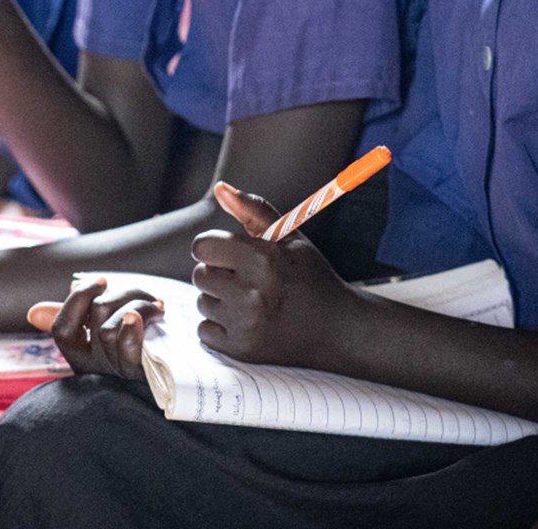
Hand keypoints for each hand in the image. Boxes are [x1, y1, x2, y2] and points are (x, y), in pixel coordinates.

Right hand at [28, 276, 159, 379]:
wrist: (177, 387)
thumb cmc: (139, 356)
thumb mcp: (106, 339)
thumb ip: (77, 320)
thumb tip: (34, 312)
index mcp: (82, 357)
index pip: (62, 328)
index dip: (78, 299)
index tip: (102, 281)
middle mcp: (94, 368)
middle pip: (95, 316)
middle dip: (121, 293)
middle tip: (143, 293)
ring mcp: (115, 375)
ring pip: (110, 327)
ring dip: (137, 304)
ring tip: (157, 305)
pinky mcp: (140, 378)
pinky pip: (128, 349)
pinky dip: (136, 325)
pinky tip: (152, 312)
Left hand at [188, 182, 356, 368]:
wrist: (337, 328)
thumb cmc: (309, 276)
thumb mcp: (288, 237)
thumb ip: (252, 210)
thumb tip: (220, 188)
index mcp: (263, 258)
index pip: (203, 246)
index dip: (213, 247)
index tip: (228, 253)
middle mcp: (253, 292)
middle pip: (200, 275)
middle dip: (217, 273)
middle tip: (244, 278)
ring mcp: (247, 324)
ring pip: (202, 302)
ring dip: (219, 300)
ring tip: (248, 300)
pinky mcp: (242, 349)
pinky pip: (205, 331)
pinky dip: (219, 326)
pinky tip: (245, 321)